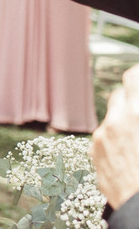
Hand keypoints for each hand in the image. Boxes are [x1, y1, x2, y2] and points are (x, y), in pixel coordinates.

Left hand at [91, 65, 138, 209]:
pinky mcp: (94, 153)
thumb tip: (137, 107)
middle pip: (120, 94)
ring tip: (138, 134)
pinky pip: (104, 136)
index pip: (133, 78)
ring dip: (124, 118)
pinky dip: (115, 136)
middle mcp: (115, 122)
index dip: (138, 75)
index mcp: (137, 115)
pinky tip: (131, 151)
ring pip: (112, 116)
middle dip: (133, 97)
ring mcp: (101, 138)